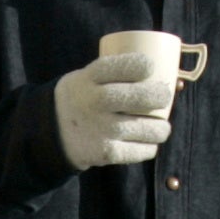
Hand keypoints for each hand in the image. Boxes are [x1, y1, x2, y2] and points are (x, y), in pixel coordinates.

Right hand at [54, 52, 172, 168]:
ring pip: (149, 128)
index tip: (150, 68)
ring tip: (160, 128)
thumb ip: (115, 73)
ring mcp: (102, 128)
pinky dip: (150, 147)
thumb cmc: (83, 98)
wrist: (51, 131)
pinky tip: (147, 143)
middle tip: (162, 98)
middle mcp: (96, 100)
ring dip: (161, 129)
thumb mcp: (87, 76)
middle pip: (143, 96)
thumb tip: (168, 77)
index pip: (126, 66)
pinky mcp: (107, 152)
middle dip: (161, 96)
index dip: (145, 65)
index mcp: (90, 76)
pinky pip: (143, 150)